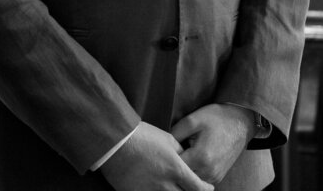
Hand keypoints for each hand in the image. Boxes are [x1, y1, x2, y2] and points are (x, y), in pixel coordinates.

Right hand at [99, 122, 213, 190]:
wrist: (115, 141)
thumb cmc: (142, 136)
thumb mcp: (168, 139)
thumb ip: (180, 152)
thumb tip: (186, 159)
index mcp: (176, 170)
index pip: (199, 188)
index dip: (206, 189)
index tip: (207, 187)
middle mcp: (165, 185)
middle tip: (189, 186)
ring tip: (172, 185)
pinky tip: (154, 186)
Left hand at [170, 104, 254, 184]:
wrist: (240, 122)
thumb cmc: (217, 118)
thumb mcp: (193, 119)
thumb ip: (175, 133)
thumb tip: (163, 144)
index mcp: (201, 157)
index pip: (175, 167)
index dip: (167, 158)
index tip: (165, 150)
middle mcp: (209, 171)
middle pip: (182, 176)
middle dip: (175, 166)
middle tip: (173, 152)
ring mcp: (215, 176)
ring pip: (191, 180)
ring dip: (185, 170)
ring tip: (183, 155)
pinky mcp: (218, 177)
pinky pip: (200, 179)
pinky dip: (194, 172)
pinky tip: (191, 159)